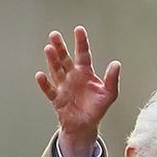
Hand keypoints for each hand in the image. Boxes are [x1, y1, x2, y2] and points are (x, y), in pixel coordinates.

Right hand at [35, 26, 119, 156]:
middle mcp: (72, 76)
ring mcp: (63, 86)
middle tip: (55, 35)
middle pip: (65, 59)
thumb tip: (116, 64)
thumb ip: (112, 80)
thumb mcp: (109, 94)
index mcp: (85, 72)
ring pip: (56, 71)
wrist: (85, 126)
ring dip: (52, 60)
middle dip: (60, 47)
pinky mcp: (57, 99)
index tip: (78, 29)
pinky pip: (49, 90)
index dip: (81, 42)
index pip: (83, 54)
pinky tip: (40, 75)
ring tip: (48, 49)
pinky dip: (44, 83)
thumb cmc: (96, 109)